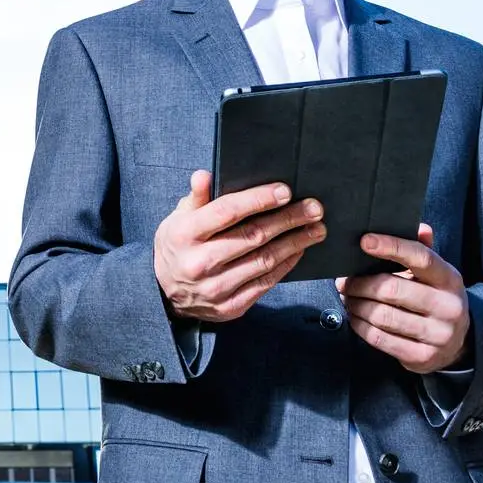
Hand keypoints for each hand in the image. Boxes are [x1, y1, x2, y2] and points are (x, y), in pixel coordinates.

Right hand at [155, 170, 326, 321]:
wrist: (165, 295)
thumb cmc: (178, 247)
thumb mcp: (177, 218)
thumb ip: (196, 198)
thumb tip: (204, 175)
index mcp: (184, 234)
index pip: (226, 212)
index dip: (258, 200)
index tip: (285, 191)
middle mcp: (199, 262)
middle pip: (252, 236)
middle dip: (288, 219)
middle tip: (314, 208)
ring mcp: (216, 287)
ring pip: (264, 260)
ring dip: (295, 242)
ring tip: (316, 229)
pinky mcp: (230, 306)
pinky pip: (266, 283)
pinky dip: (286, 265)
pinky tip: (299, 250)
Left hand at [336, 224, 470, 374]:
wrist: (456, 345)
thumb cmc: (434, 298)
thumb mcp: (435, 275)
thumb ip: (422, 250)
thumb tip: (420, 226)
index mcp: (450, 279)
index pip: (420, 257)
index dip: (391, 247)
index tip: (364, 241)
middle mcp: (448, 306)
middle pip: (392, 289)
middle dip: (360, 284)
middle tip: (343, 281)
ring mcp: (438, 334)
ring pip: (382, 315)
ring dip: (356, 305)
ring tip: (347, 298)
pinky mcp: (423, 357)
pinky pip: (380, 338)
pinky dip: (360, 326)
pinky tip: (355, 317)